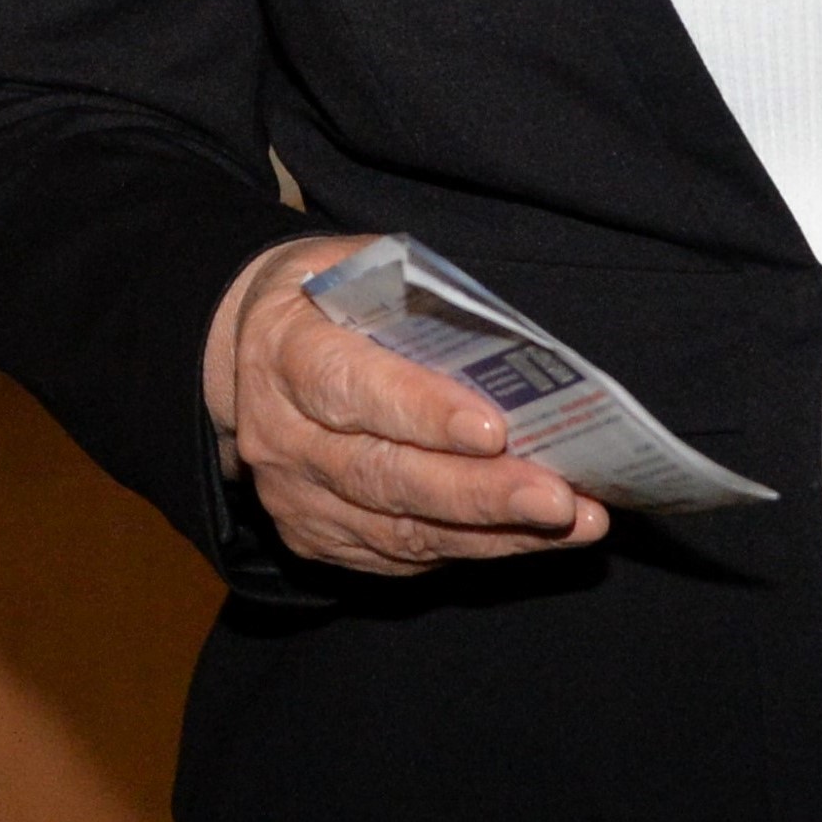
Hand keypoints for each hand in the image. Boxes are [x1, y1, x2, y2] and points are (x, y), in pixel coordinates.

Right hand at [203, 234, 609, 575]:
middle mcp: (283, 437)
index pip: (353, 389)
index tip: (495, 431)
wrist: (250, 351)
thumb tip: (513, 344)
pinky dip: (471, 547)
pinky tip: (531, 536)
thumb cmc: (327, 296)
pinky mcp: (317, 539)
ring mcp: (297, 497)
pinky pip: (399, 555)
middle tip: (557, 498)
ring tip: (571, 522)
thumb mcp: (358, 266)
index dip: (423, 413)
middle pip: (383, 476)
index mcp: (287, 352)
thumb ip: (422, 299)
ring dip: (492, 530)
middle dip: (478, 492)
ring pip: (398, 529)